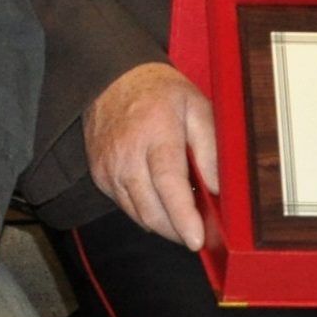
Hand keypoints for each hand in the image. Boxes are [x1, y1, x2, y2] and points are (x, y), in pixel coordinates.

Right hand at [85, 59, 220, 250]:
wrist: (111, 78)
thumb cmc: (159, 92)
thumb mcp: (196, 106)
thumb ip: (210, 146)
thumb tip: (217, 187)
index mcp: (156, 132)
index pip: (168, 182)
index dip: (183, 215)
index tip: (196, 239)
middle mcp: (127, 153)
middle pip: (152, 209)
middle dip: (178, 230)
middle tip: (201, 231)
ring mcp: (109, 167)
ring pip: (138, 215)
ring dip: (164, 225)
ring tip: (183, 217)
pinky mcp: (99, 175)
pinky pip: (126, 207)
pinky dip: (146, 213)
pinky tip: (161, 202)